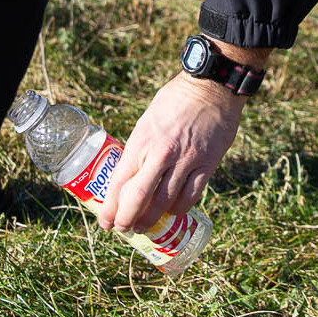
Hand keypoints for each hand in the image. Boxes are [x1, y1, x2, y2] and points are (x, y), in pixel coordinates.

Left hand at [103, 74, 243, 233]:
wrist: (211, 87)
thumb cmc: (175, 101)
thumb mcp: (147, 121)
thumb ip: (140, 147)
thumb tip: (129, 174)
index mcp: (141, 140)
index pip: (120, 182)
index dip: (111, 208)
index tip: (106, 222)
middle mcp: (161, 153)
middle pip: (139, 198)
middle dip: (128, 220)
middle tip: (124, 229)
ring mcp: (186, 160)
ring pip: (166, 202)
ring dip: (152, 220)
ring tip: (144, 227)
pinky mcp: (207, 164)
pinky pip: (191, 196)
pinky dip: (179, 209)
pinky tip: (173, 212)